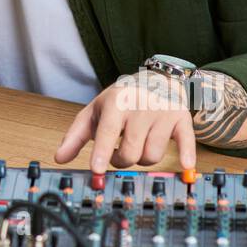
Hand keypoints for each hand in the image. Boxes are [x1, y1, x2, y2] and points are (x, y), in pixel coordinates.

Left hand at [55, 69, 197, 172]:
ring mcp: (162, 112)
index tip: (97, 168)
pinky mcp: (181, 119)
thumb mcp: (96, 110)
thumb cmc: (123, 98)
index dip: (102, 151)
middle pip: (131, 151)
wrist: (157, 78)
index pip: (108, 130)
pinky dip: (186, 154)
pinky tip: (186, 165)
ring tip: (138, 144)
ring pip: (152, 155)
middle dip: (122, 160)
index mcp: (117, 102)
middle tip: (119, 153)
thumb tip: (59, 158)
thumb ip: (76, 135)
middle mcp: (140, 106)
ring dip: (143, 159)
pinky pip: (186, 141)